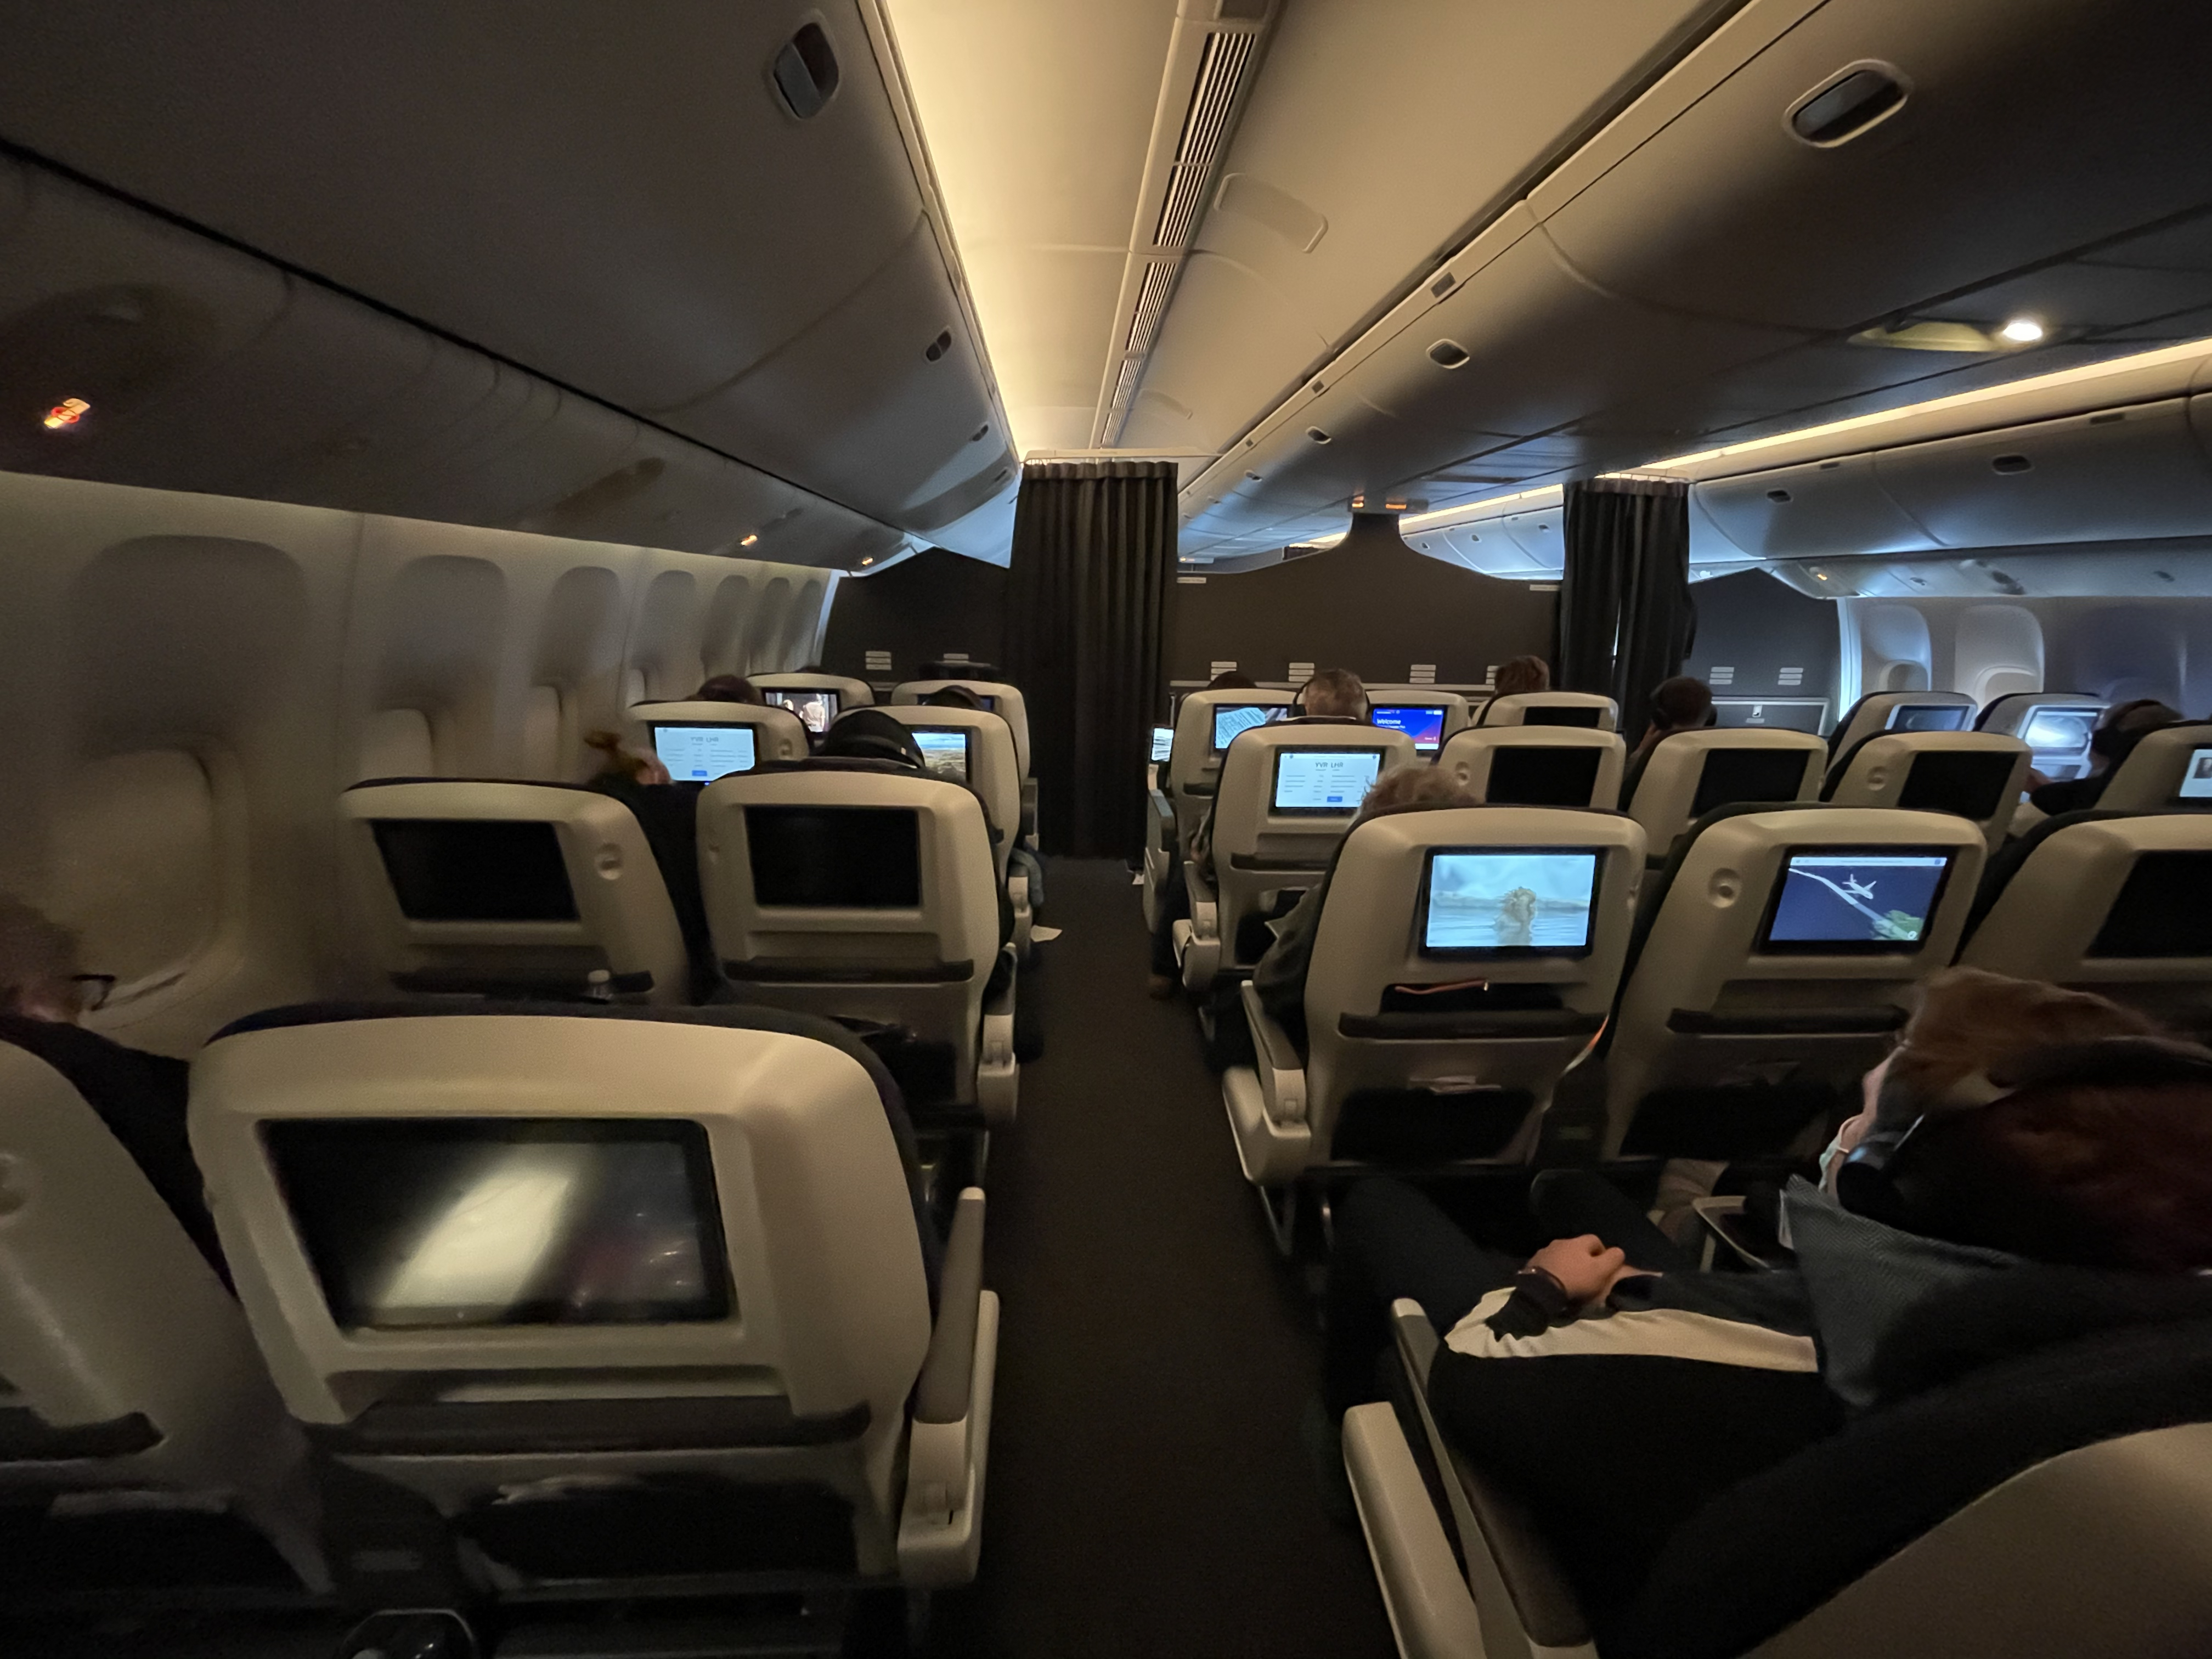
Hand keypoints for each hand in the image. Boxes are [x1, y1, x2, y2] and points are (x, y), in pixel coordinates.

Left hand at [1526, 1235, 1649, 1304]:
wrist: (1541, 1289)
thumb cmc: (1575, 1279)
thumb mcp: (1601, 1271)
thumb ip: (1613, 1259)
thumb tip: (1619, 1251)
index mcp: (1578, 1242)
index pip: (1596, 1240)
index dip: (1603, 1252)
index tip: (1604, 1267)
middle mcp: (1560, 1242)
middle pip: (1577, 1247)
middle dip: (1583, 1257)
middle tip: (1587, 1274)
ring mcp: (1545, 1251)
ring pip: (1561, 1254)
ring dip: (1567, 1263)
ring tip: (1570, 1278)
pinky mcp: (1533, 1263)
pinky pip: (1548, 1263)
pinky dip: (1554, 1269)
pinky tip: (1555, 1280)